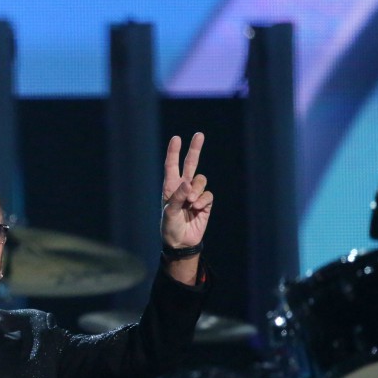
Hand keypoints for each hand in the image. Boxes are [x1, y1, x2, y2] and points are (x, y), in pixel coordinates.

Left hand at [160, 132, 212, 247]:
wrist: (181, 243)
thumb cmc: (169, 228)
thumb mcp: (169, 213)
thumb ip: (177, 197)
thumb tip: (188, 183)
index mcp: (170, 187)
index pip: (172, 166)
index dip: (174, 152)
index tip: (176, 138)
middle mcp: (183, 188)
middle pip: (191, 164)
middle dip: (195, 149)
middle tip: (199, 134)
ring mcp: (195, 194)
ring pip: (201, 180)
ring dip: (197, 190)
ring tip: (190, 203)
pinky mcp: (205, 203)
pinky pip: (208, 194)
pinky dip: (203, 200)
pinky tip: (197, 208)